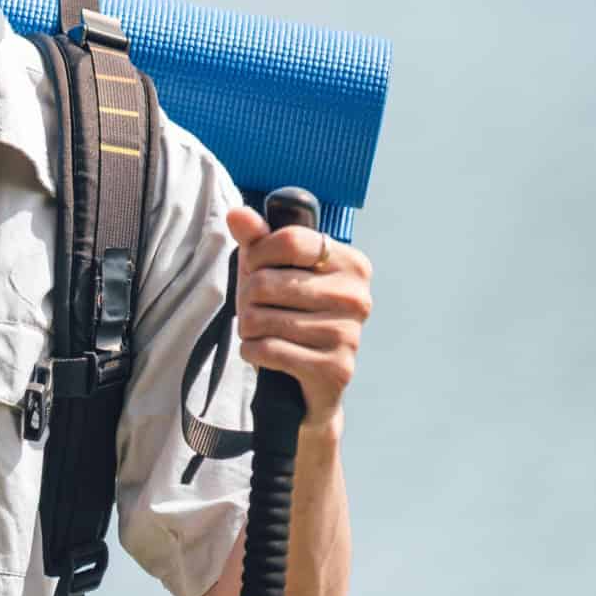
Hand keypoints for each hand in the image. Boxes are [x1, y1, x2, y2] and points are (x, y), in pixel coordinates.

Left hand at [228, 206, 372, 434]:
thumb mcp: (270, 270)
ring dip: (248, 327)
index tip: (256, 268)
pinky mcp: (336, 369)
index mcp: (351, 264)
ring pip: (262, 318)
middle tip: (257, 309)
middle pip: (266, 282)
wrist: (305, 382)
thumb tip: (237, 213)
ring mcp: (350, 334)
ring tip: (264, 332)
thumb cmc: (286, 314)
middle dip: (247, 298)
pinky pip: (267, 350)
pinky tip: (265, 353)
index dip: (257, 254)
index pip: (289, 240)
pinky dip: (252, 351)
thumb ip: (256, 240)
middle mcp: (357, 297)